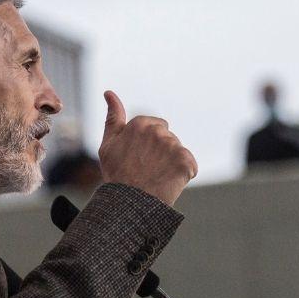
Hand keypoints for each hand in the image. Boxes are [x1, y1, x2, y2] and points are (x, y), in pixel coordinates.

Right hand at [98, 90, 196, 205]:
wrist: (129, 204)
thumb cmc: (116, 176)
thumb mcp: (108, 145)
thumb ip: (113, 117)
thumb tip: (109, 93)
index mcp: (141, 123)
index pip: (155, 127)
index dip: (147, 145)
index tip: (139, 159)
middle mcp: (159, 131)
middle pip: (168, 138)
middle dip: (161, 152)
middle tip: (147, 170)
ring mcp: (173, 146)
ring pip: (178, 153)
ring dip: (171, 164)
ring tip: (156, 178)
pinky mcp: (186, 161)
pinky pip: (190, 167)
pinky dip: (183, 176)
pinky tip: (169, 184)